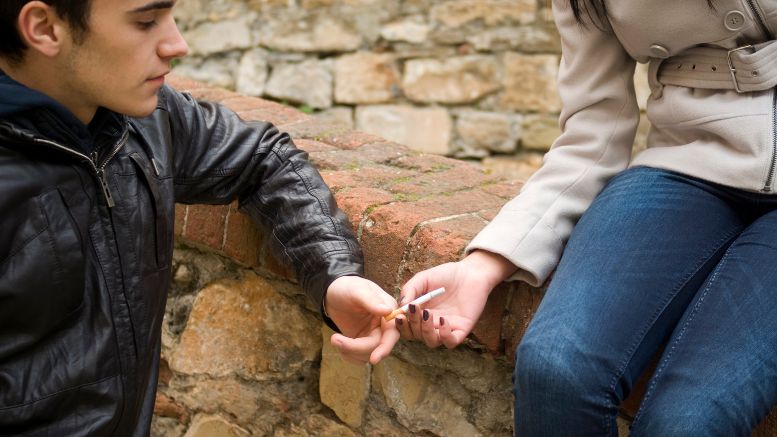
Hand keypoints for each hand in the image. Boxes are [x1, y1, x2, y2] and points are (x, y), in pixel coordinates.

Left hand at [325, 276, 399, 364]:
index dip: (385, 348)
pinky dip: (348, 354)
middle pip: (378, 347)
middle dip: (357, 348)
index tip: (374, 359)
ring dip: (350, 351)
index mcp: (389, 311)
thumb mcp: (357, 290)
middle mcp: (384, 325)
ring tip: (335, 338)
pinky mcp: (362, 341)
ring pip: (368, 354)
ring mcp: (373, 334)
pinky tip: (339, 343)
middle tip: (335, 340)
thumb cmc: (347, 286)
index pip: (392, 333)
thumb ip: (372, 301)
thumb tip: (388, 311)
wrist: (332, 292)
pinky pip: (359, 356)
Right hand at [398, 250, 516, 348]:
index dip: (400, 326)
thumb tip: (401, 306)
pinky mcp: (461, 330)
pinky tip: (443, 320)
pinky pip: (450, 342)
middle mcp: (431, 324)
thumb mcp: (423, 278)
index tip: (399, 316)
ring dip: (425, 331)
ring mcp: (445, 328)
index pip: (406, 327)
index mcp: (419, 314)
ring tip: (428, 314)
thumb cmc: (446, 275)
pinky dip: (445, 335)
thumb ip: (410, 289)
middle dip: (412, 325)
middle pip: (416, 336)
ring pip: (431, 342)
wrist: (471, 273)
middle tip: (414, 310)